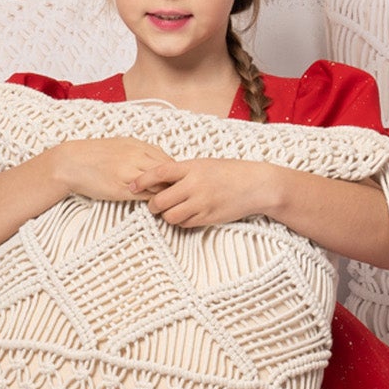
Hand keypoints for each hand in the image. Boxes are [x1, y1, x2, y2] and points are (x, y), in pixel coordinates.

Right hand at [49, 137, 176, 201]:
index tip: (176, 182)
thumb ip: (142, 151)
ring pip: (159, 185)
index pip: (168, 161)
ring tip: (168, 201)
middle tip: (178, 194)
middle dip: (174, 184)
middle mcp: (136, 157)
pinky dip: (153, 201)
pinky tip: (155, 205)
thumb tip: (161, 159)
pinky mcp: (121, 189)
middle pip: (168, 172)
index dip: (175, 173)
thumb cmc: (97, 154)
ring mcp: (129, 174)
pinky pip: (146, 196)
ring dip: (165, 194)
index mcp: (138, 146)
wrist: (72, 162)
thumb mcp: (122, 145)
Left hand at [132, 158, 275, 228]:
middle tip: (154, 204)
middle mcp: (195, 185)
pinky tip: (187, 215)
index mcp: (192, 167)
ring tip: (172, 210)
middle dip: (153, 205)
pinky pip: (185, 224)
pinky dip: (182, 222)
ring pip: (170, 216)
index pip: (159, 173)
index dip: (142, 180)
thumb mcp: (205, 164)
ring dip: (167, 215)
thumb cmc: (230, 172)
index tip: (132, 185)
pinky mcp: (209, 217)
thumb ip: (184, 172)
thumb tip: (160, 179)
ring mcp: (202, 203)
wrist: (256, 185)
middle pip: (160, 200)